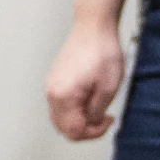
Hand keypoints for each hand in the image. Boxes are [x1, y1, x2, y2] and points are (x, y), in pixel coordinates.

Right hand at [46, 19, 128, 141]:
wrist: (94, 27)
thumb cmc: (101, 51)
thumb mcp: (108, 88)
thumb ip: (97, 112)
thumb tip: (92, 122)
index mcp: (63, 96)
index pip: (73, 131)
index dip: (93, 133)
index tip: (106, 122)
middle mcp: (52, 93)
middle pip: (63, 127)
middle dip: (85, 128)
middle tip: (102, 119)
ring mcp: (52, 85)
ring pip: (61, 117)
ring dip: (79, 118)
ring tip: (97, 108)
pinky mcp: (56, 79)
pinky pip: (61, 104)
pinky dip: (74, 108)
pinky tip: (89, 99)